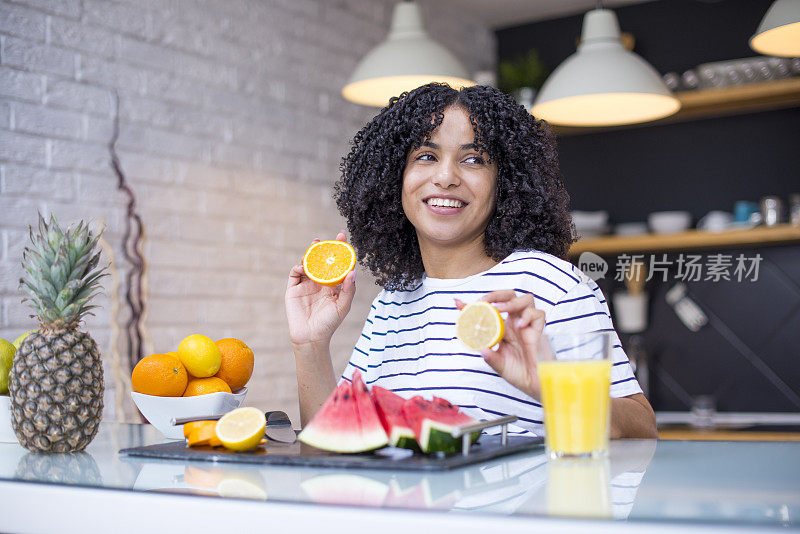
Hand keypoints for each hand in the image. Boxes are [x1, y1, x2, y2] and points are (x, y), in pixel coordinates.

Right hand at [285, 231, 356, 350]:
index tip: (342, 237)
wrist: (311, 337)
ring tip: (315, 244)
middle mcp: (319, 282)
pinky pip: (295, 274)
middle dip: (325, 248)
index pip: (337, 264)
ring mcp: (306, 284)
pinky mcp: (293, 289)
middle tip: (330, 238)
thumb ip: (348, 289)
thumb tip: (353, 272)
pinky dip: (299, 267)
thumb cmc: (329, 323)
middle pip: (322, 260)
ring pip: (308, 264)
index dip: (340, 251)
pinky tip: (304, 266)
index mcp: (333, 285)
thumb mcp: (343, 306)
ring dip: (311, 253)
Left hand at [455, 290, 545, 399]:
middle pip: (508, 296)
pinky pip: (538, 314)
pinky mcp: (539, 330)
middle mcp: (514, 323)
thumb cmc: (516, 373)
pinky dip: (528, 316)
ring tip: (500, 308)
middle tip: (484, 302)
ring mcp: (527, 325)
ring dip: (511, 301)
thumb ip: (490, 357)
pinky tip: (520, 325)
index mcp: (502, 328)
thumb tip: (481, 349)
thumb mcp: (498, 365)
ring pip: (525, 299)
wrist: (533, 384)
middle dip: (496, 294)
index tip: (458, 303)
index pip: (488, 311)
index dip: (474, 305)